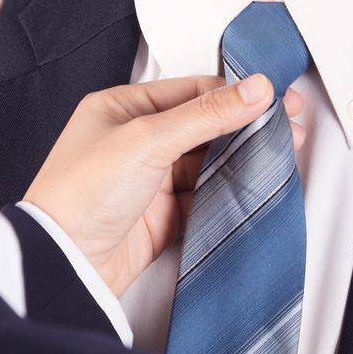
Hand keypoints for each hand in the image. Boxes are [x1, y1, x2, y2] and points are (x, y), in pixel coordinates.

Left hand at [23, 74, 304, 296]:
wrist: (64, 264)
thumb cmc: (80, 194)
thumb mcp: (147, 140)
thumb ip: (206, 114)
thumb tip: (253, 89)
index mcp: (121, 108)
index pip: (190, 91)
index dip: (234, 93)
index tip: (272, 96)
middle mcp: (134, 141)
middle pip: (203, 126)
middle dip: (246, 125)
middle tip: (287, 123)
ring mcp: (148, 180)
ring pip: (208, 163)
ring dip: (243, 158)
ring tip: (281, 152)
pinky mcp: (160, 217)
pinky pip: (204, 197)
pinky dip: (230, 192)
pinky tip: (255, 184)